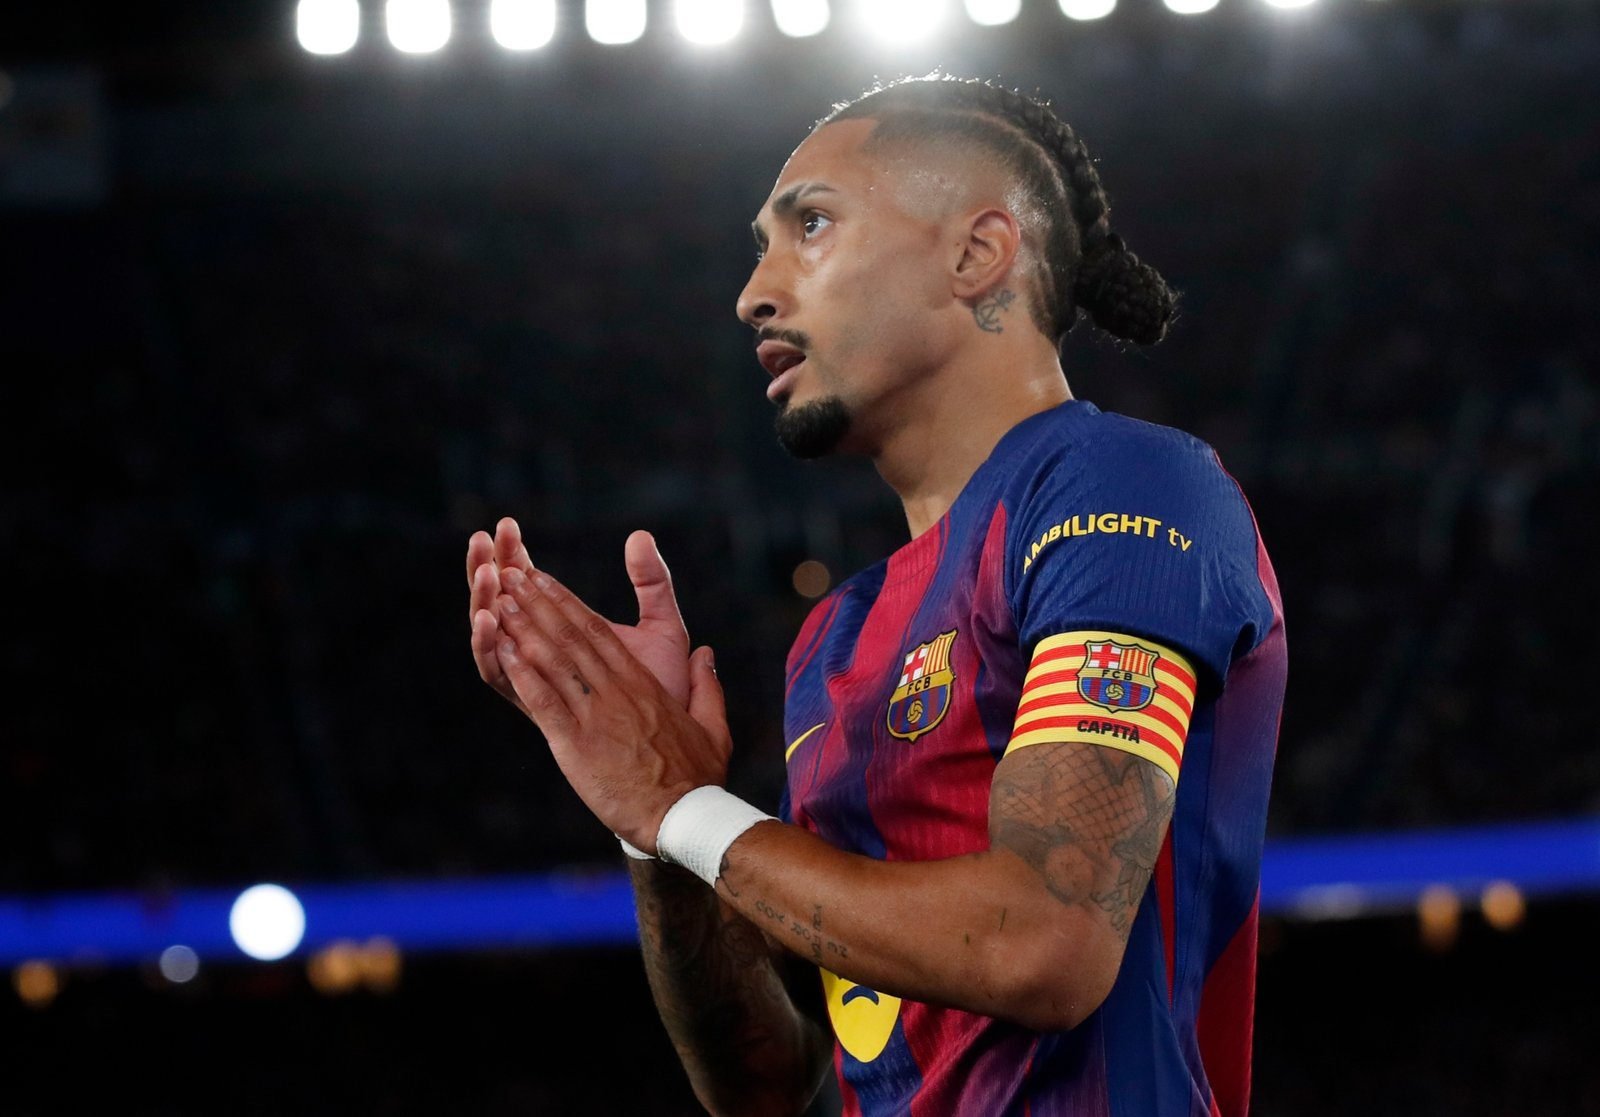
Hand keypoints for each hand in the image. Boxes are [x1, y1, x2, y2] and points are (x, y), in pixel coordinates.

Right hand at [468, 519, 691, 708]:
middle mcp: (546, 659)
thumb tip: (640, 536)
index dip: (516, 555)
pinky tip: (487, 623)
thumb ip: (652, 585)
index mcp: (568, 637)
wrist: (672, 756)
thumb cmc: (667, 693)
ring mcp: (541, 686)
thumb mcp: (663, 630)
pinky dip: (492, 650)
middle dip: (489, 571)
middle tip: (480, 538)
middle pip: (503, 608)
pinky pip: (503, 680)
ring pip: (495, 641)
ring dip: (484, 605)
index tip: (506, 524)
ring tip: (484, 575)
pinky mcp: (542, 714)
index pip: (531, 588)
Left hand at [487, 565, 731, 850]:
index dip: (567, 603)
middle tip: (511, 575)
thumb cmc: (698, 777)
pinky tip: (504, 653)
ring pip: (554, 662)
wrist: (683, 816)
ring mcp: (595, 717)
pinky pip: (545, 703)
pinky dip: (524, 675)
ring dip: (524, 629)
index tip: (544, 580)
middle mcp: (616, 692)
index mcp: (642, 685)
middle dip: (538, 603)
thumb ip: (707, 686)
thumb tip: (705, 653)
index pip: (599, 633)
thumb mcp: (713, 726)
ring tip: (499, 601)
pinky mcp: (578, 745)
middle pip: (571, 638)